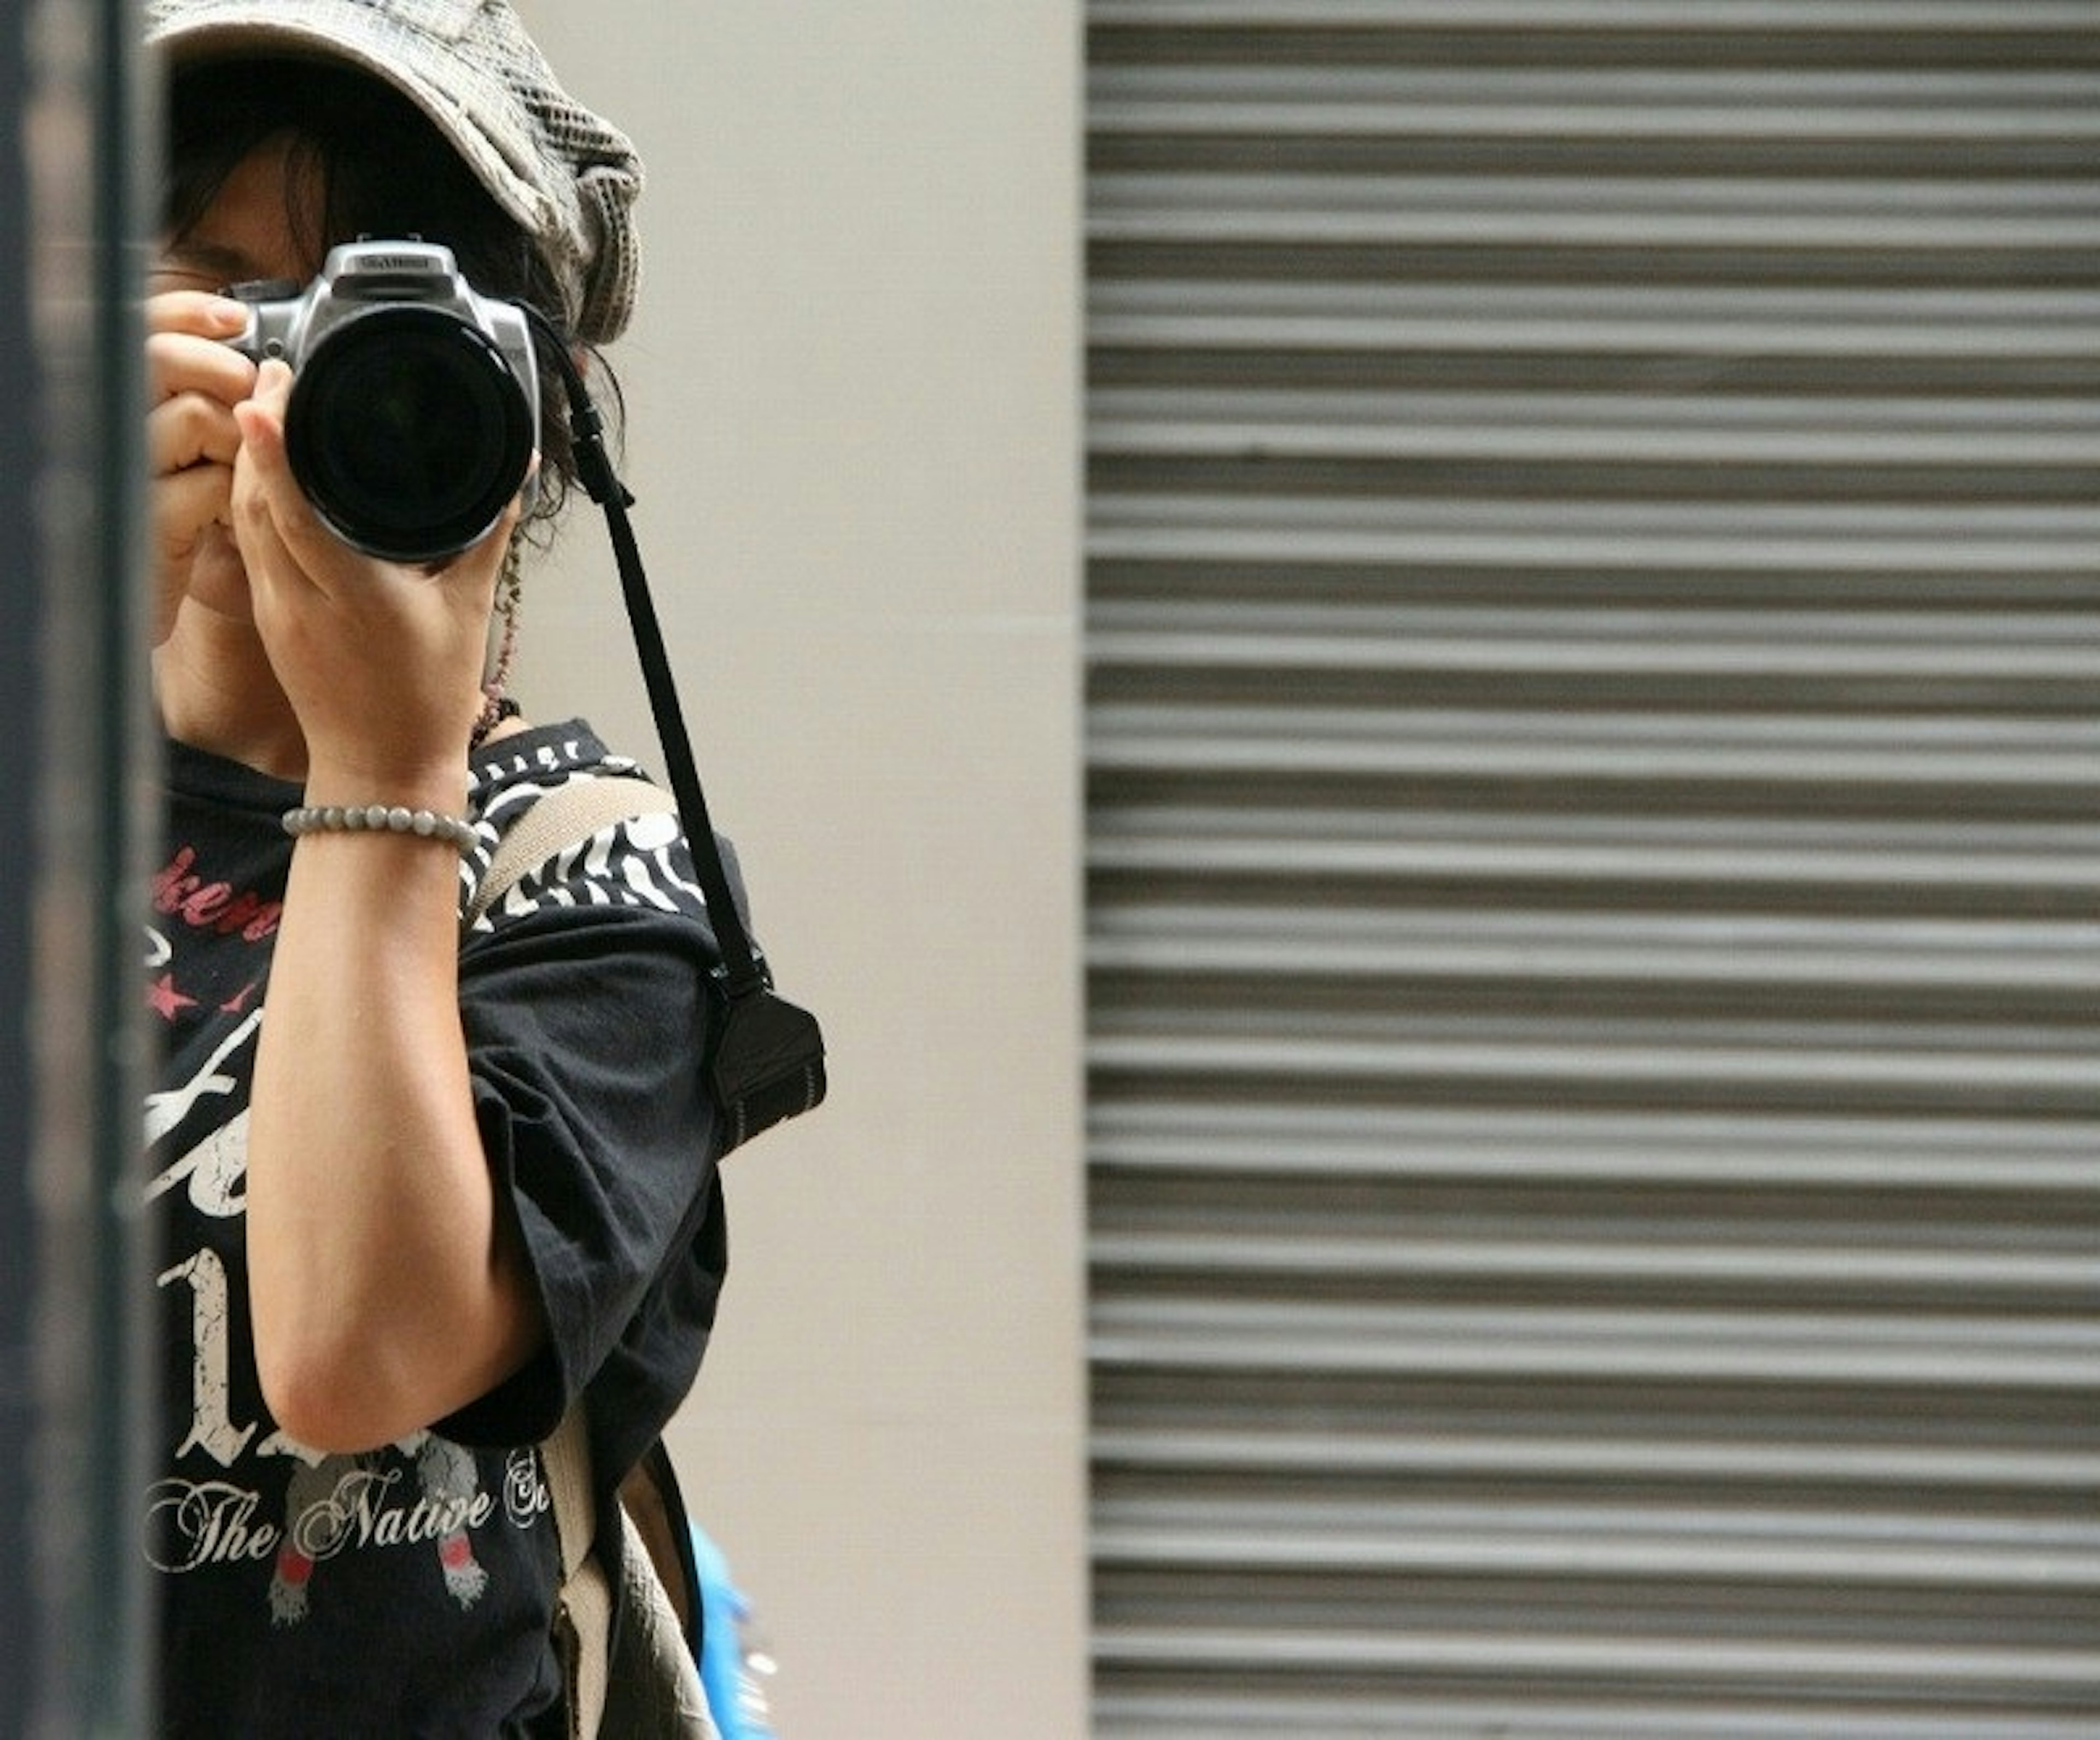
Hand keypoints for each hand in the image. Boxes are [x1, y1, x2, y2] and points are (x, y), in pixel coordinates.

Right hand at [146, 290, 257, 644]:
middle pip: (160, 358)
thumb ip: (213, 398)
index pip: (141, 328)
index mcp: (123, 399)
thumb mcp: (204, 450)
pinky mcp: (144, 520)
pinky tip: (223, 515)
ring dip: (236, 443)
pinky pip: (205, 484)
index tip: (235, 317)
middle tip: (250, 399)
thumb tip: (259, 353)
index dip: (186, 312)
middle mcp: (113, 426)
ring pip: (190, 417)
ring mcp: (123, 472)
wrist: (168, 595)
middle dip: (221, 370)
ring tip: (232, 473)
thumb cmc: (195, 516)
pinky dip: (232, 498)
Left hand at [228, 358, 522, 797]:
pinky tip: (266, 470)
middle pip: (257, 502)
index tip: (264, 398)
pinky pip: (249, 545)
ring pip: (243, 521)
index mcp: (353, 596)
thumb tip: (517, 472)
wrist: (384, 770)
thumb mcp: (470, 611)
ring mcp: (276, 610)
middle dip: (258, 435)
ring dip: (249, 462)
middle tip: (277, 374)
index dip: (274, 453)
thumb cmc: (429, 698)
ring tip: (269, 404)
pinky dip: (253, 500)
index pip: (296, 512)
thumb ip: (488, 532)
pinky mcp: (267, 619)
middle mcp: (301, 600)